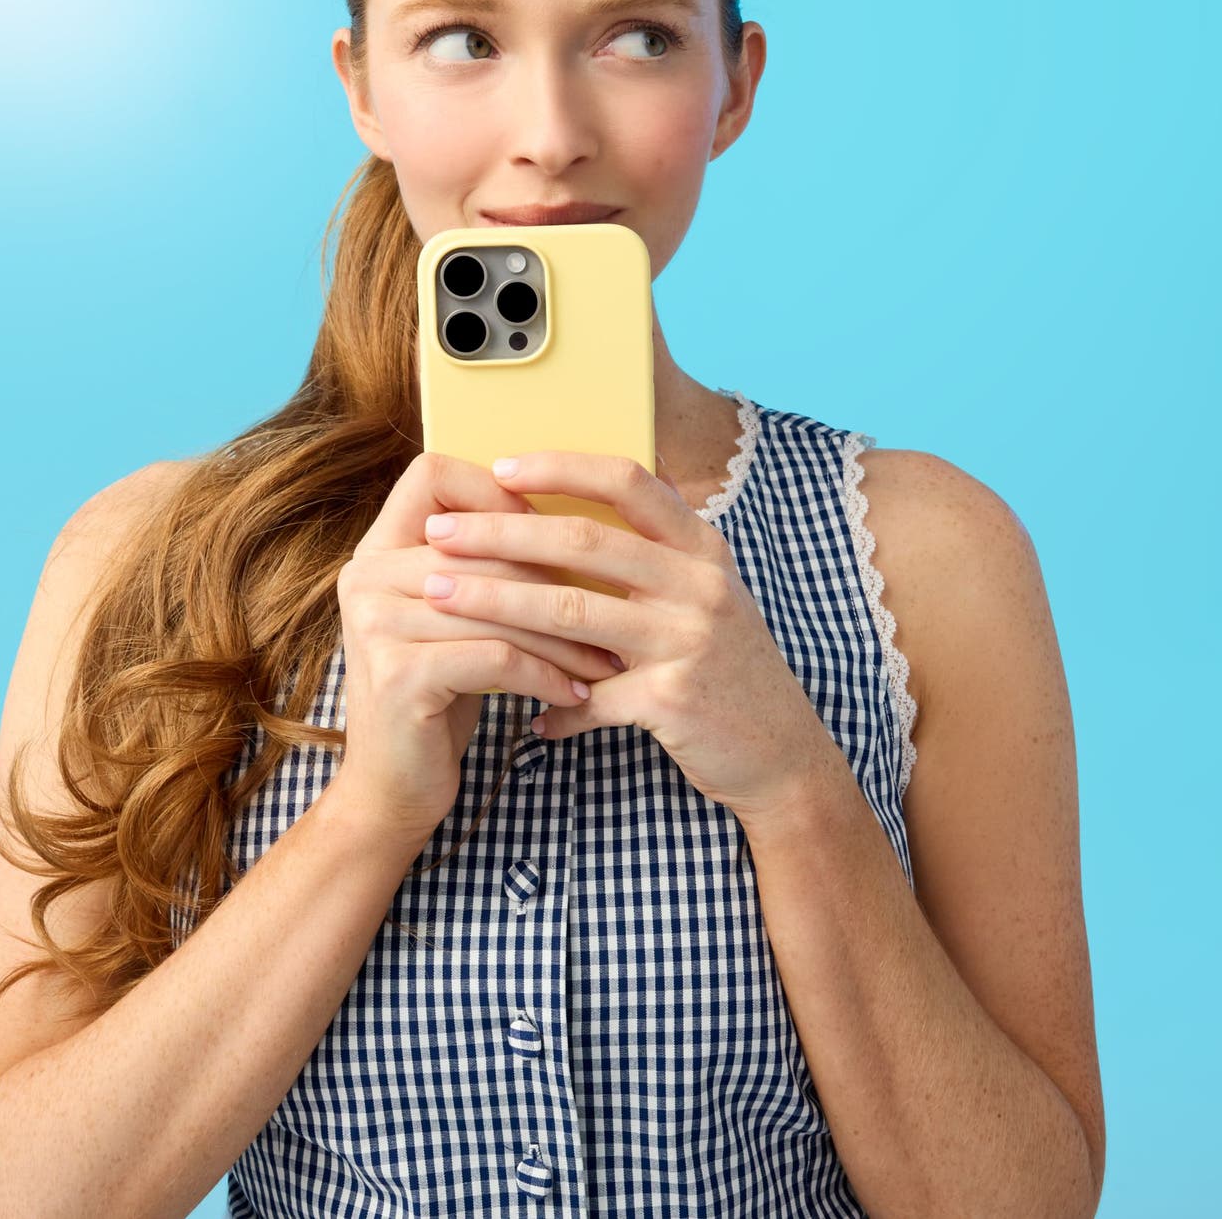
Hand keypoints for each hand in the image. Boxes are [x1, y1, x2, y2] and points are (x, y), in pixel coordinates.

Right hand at [328, 451, 623, 841]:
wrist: (393, 789)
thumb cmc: (443, 695)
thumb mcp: (456, 620)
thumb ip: (484, 567)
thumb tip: (577, 515)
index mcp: (376, 550)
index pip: (431, 474)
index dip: (495, 489)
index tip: (551, 528)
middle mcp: (365, 576)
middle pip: (485, 545)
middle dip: (560, 579)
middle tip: (617, 605)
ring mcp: (375, 624)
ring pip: (499, 603)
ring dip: (566, 635)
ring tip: (609, 658)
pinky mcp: (400, 675)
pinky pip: (497, 656)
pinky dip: (547, 674)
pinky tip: (577, 693)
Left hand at [417, 450, 848, 821]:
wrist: (783, 756)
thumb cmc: (729, 670)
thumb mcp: (708, 596)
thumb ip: (660, 551)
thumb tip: (597, 495)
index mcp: (701, 548)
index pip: (628, 481)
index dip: (560, 466)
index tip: (498, 467)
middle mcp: (699, 583)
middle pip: (583, 540)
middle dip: (500, 533)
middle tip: (440, 533)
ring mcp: (689, 639)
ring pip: (571, 611)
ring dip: (495, 603)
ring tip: (438, 597)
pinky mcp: (673, 698)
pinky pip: (589, 696)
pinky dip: (550, 705)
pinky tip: (524, 718)